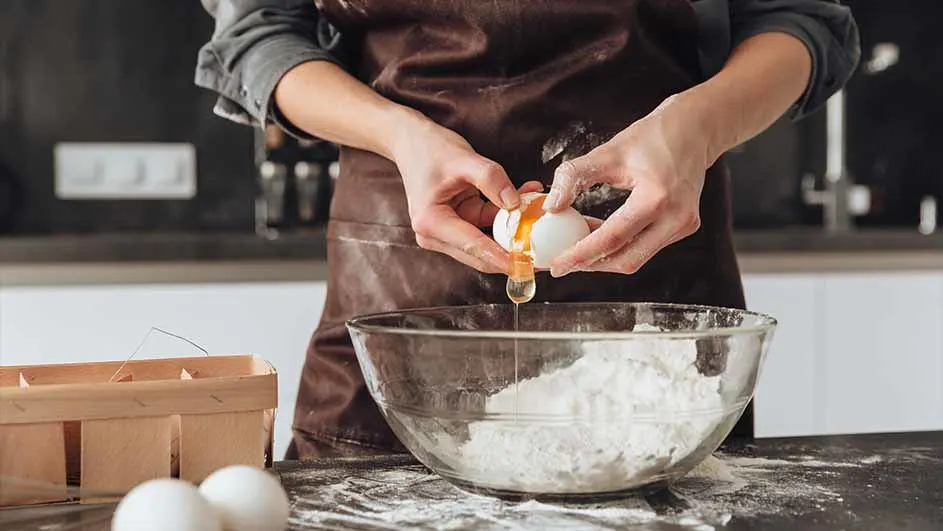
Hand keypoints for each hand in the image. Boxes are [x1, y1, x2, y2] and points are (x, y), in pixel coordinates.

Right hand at [392, 114, 541, 273]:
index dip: (502, 258)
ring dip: (511, 233)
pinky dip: (505, 218)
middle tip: (542, 256)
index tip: (526, 266)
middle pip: (479, 254)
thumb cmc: (430, 149)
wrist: (412, 142)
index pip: (473, 246)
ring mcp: (445, 232)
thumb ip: (491, 180)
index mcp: (431, 222)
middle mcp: (434, 234)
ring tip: (538, 220)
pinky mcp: (457, 224)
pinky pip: (486, 227)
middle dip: (511, 254)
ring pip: (485, 243)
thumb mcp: (463, 159)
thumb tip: (516, 203)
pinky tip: (524, 203)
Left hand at [543, 95, 711, 276]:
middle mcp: (676, 217)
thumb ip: (573, 177)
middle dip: (591, 264)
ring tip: (579, 239)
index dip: (580, 255)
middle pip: (627, 260)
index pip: (612, 239)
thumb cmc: (651, 137)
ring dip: (605, 255)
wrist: (692, 130)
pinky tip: (601, 232)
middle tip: (563, 261)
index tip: (557, 264)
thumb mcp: (606, 153)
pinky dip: (621, 246)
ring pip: (637, 258)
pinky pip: (647, 247)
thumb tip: (552, 207)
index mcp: (657, 198)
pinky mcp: (685, 228)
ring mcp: (684, 225)